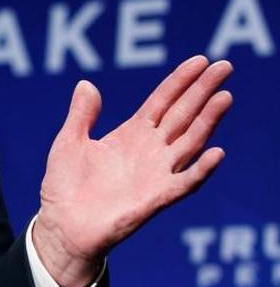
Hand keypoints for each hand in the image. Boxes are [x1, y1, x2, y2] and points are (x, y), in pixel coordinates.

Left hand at [32, 55, 232, 286]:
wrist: (62, 225)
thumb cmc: (64, 185)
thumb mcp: (69, 142)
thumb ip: (81, 114)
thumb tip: (86, 83)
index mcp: (130, 134)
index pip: (162, 101)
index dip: (180, 81)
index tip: (200, 60)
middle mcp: (149, 150)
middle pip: (182, 114)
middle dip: (202, 91)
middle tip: (224, 65)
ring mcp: (156, 173)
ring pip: (189, 141)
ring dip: (208, 121)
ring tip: (224, 96)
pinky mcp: (156, 198)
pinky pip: (184, 183)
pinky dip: (200, 169)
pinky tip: (214, 152)